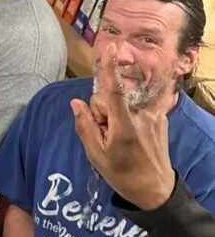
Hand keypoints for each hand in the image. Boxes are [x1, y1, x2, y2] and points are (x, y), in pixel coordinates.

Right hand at [70, 44, 174, 210]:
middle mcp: (140, 116)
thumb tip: (76, 103)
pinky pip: (133, 109)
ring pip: (121, 105)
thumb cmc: (122, 174)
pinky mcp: (159, 118)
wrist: (155, 189)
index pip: (114, 91)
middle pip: (108, 101)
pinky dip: (128, 119)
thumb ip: (85, 126)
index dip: (110, 68)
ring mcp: (152, 116)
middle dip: (101, 114)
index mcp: (124, 126)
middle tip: (104, 137)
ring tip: (119, 141)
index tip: (111, 48)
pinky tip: (131, 139)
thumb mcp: (96, 156)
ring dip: (115, 118)